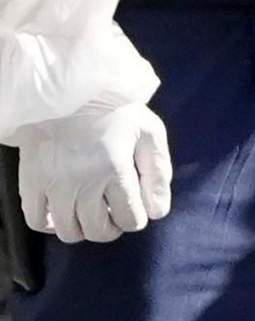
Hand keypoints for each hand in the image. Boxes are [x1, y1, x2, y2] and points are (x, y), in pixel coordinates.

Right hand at [19, 99, 170, 243]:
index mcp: (115, 170)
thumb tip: (157, 212)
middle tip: (113, 213)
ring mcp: (53, 184)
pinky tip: (60, 212)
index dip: (135, 218)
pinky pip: (35, 221)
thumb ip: (158, 173)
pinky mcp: (30, 181)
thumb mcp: (149, 132)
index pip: (129, 219)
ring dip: (83, 229)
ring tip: (89, 212)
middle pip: (99, 231)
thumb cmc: (115, 109)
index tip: (133, 208)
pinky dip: (49, 225)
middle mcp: (82, 183)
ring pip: (68, 232)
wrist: (68, 89)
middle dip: (112, 227)